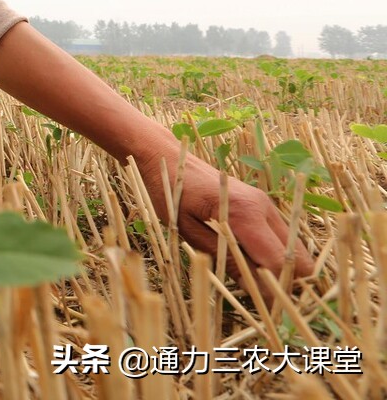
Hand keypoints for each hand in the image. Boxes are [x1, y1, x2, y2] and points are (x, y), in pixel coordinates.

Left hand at [138, 150, 314, 289]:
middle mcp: (264, 207)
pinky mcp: (263, 205)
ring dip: (281, 268)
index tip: (265, 309)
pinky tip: (248, 261)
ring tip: (251, 279)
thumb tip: (253, 289)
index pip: (279, 262)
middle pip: (300, 258)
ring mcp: (266, 204)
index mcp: (245, 213)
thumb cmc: (170, 192)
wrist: (169, 159)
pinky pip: (281, 237)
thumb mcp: (188, 231)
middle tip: (261, 296)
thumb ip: (223, 258)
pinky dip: (274, 254)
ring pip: (294, 248)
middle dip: (286, 281)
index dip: (276, 290)